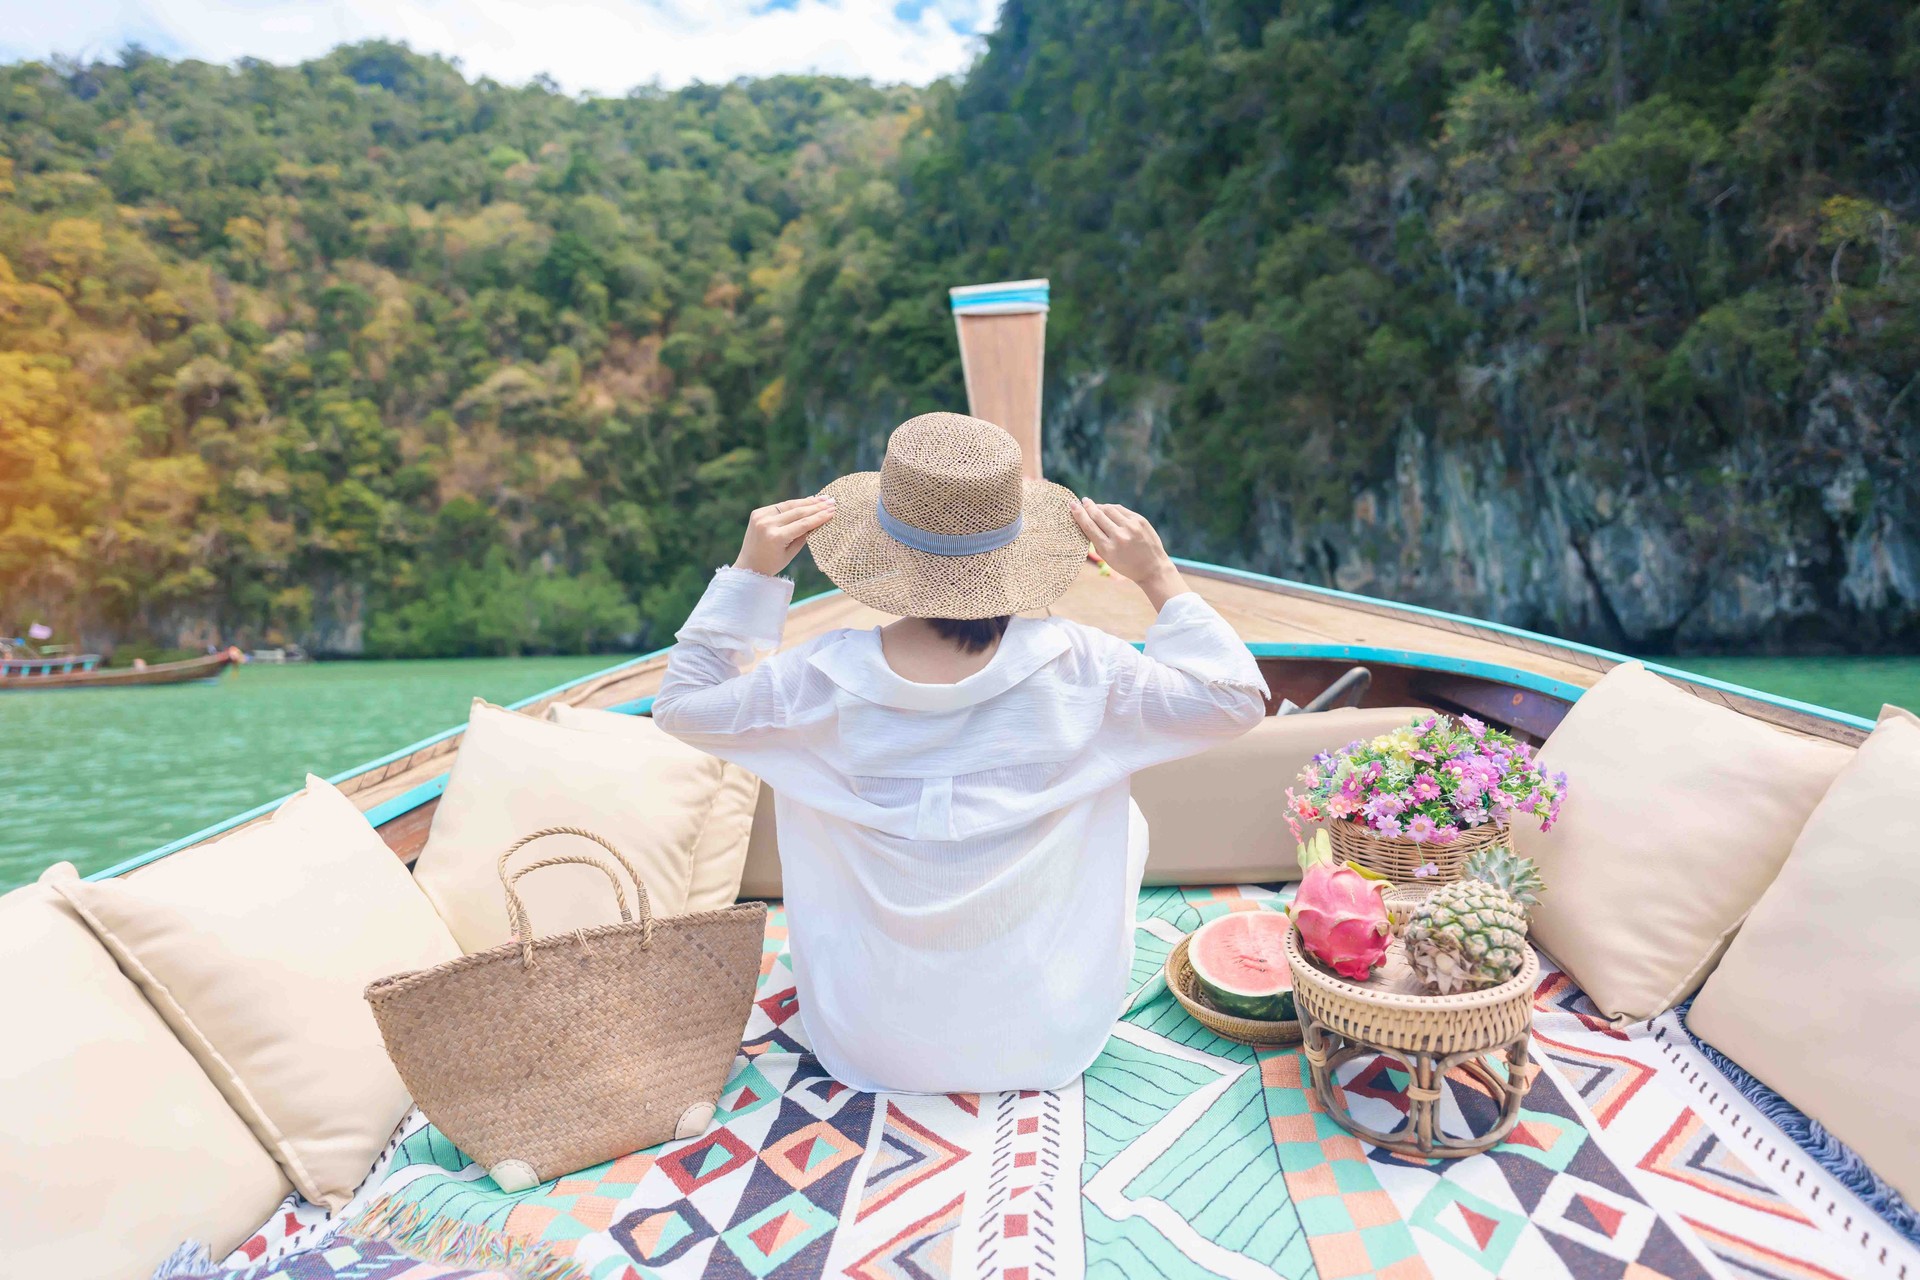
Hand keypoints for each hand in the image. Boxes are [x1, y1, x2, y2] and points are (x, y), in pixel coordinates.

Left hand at [735, 496, 835, 576]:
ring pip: (789, 505)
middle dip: (816, 506)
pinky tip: (807, 500)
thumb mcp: (791, 553)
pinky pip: (780, 507)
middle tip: (832, 501)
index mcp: (775, 537)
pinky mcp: (757, 513)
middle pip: (797, 512)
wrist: (748, 566)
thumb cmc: (772, 564)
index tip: (832, 511)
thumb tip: (819, 520)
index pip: (802, 524)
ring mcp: (760, 517)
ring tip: (823, 498)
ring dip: (807, 501)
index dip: (819, 517)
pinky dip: (794, 504)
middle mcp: (767, 524)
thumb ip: (804, 536)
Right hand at [1070, 498, 1185, 607]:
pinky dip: (1112, 508)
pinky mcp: (1140, 520)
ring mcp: (1131, 527)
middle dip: (1088, 506)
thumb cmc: (1125, 564)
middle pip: (1098, 515)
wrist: (1152, 567)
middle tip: (1082, 501)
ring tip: (1095, 506)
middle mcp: (1119, 536)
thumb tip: (1085, 518)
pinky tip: (1108, 509)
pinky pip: (1121, 509)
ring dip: (1100, 506)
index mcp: (1108, 548)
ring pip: (1109, 509)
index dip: (1079, 514)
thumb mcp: (1107, 558)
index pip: (1089, 526)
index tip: (1072, 505)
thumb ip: (1096, 540)